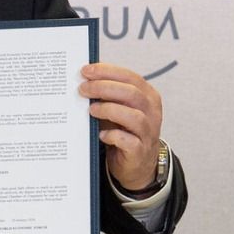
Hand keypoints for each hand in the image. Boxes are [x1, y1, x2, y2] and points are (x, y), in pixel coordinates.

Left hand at [79, 63, 163, 191]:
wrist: (136, 162)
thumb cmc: (123, 129)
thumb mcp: (117, 107)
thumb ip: (106, 93)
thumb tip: (82, 76)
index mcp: (147, 96)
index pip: (131, 77)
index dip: (108, 72)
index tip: (86, 70)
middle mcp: (151, 112)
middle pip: (132, 94)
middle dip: (104, 88)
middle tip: (83, 89)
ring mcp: (148, 132)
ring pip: (135, 117)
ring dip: (109, 110)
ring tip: (91, 110)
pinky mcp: (140, 151)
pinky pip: (129, 141)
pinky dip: (113, 136)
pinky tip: (101, 134)